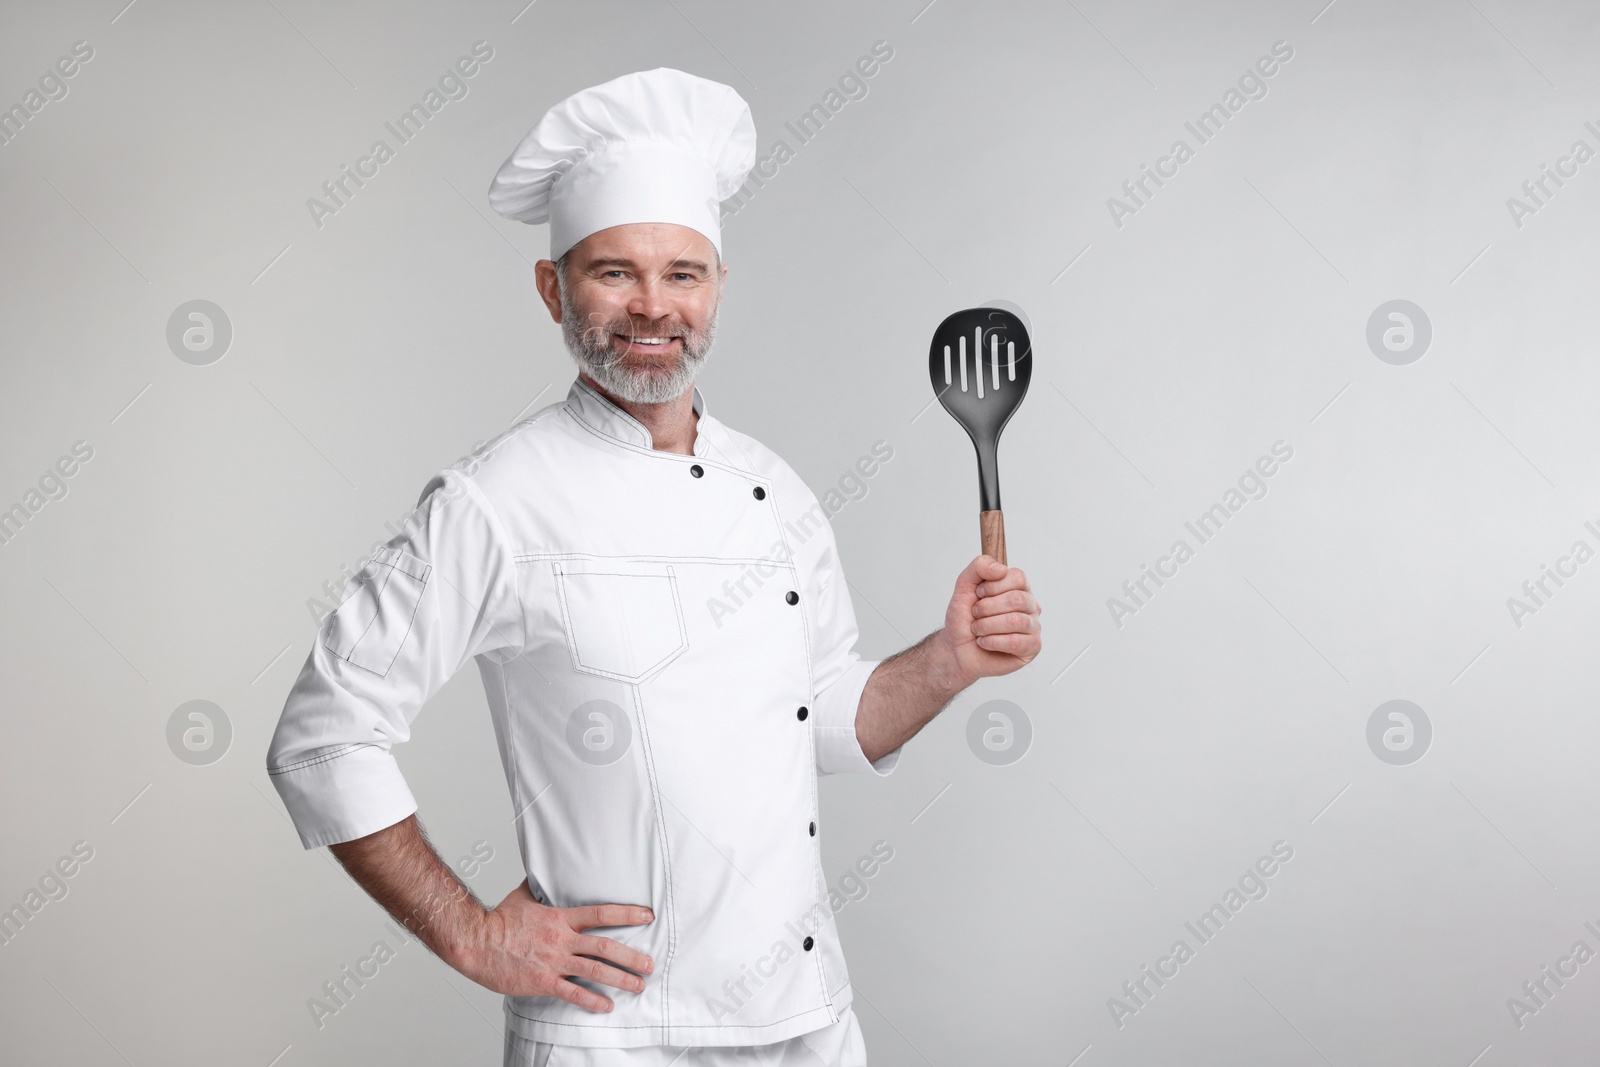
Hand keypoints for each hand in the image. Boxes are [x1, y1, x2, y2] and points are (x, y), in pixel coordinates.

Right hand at [457, 879, 654, 1011]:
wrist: (476, 942)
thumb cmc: (497, 921)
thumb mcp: (522, 896)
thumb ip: (538, 886)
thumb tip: (543, 870)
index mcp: (560, 918)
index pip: (601, 913)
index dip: (627, 914)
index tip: (647, 916)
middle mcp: (561, 939)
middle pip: (605, 946)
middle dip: (632, 956)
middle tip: (650, 964)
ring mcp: (553, 962)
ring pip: (595, 971)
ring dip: (621, 979)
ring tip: (638, 986)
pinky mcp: (542, 982)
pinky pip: (572, 993)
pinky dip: (591, 1001)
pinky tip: (606, 1006)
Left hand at [937, 555, 1041, 686]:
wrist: (956, 650)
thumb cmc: (964, 620)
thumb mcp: (964, 587)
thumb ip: (979, 567)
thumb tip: (1001, 569)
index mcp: (1018, 588)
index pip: (1017, 577)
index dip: (993, 586)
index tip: (978, 594)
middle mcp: (1030, 605)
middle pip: (1017, 599)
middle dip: (987, 608)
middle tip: (976, 615)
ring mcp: (1033, 626)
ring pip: (1015, 621)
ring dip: (987, 626)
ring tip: (978, 631)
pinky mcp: (1032, 647)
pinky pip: (1016, 642)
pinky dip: (992, 642)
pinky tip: (984, 642)